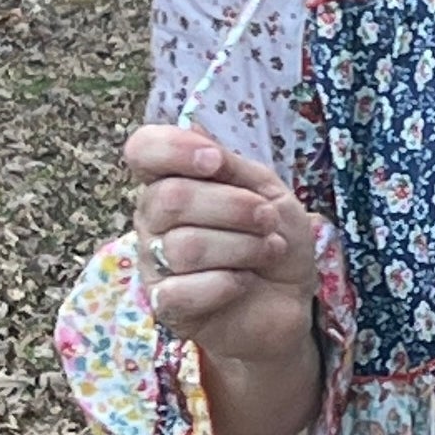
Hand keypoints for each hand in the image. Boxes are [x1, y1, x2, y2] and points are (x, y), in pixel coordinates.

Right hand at [128, 124, 318, 368]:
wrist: (291, 301)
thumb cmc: (274, 240)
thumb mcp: (266, 191)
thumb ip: (230, 164)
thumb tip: (193, 128)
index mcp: (172, 180)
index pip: (143, 150)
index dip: (174, 149)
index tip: (215, 161)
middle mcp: (153, 219)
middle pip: (171, 199)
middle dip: (233, 207)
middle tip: (267, 220)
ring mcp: (154, 263)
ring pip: (184, 246)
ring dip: (242, 247)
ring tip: (269, 251)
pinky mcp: (165, 305)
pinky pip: (182, 291)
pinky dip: (226, 284)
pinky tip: (243, 282)